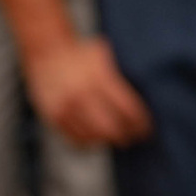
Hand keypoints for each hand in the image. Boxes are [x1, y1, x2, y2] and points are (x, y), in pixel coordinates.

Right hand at [23, 31, 151, 148]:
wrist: (47, 53)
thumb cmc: (81, 55)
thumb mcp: (105, 56)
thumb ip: (122, 75)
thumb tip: (149, 97)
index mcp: (98, 78)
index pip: (128, 110)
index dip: (140, 123)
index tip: (146, 128)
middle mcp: (81, 94)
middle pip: (112, 128)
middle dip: (127, 135)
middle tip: (135, 136)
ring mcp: (65, 108)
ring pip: (95, 137)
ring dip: (109, 140)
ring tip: (117, 137)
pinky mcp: (54, 118)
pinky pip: (76, 141)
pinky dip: (90, 142)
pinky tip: (98, 137)